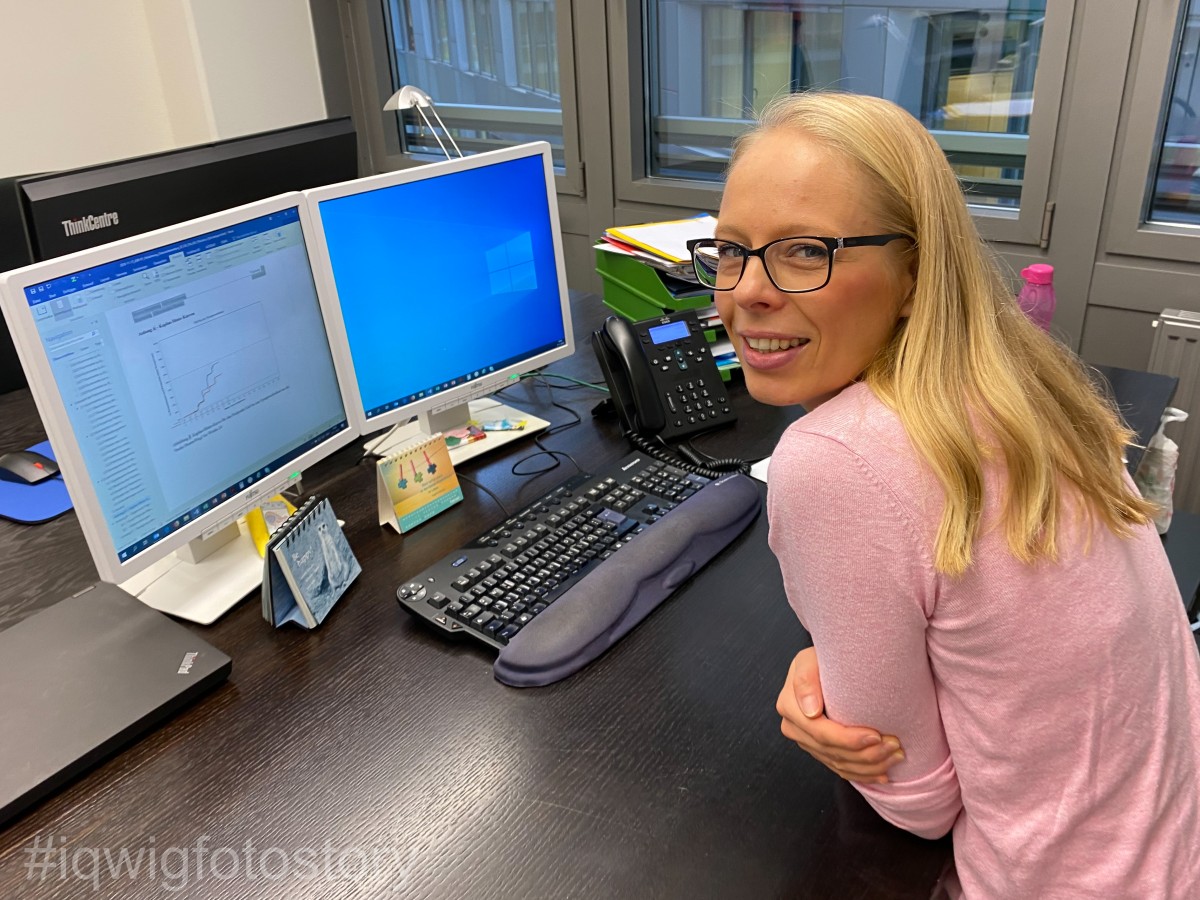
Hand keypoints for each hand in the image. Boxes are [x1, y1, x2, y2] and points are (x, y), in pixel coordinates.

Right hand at [776, 647, 904, 784]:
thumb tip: (811, 712)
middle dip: (866, 754)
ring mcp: (806, 742)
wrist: (822, 666)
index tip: (876, 735)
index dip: (849, 739)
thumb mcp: (809, 659)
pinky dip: (863, 773)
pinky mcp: (818, 750)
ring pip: (839, 764)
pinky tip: (883, 773)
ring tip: (896, 756)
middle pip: (832, 751)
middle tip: (895, 747)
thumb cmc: (820, 659)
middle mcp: (793, 728)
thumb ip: (805, 680)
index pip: (821, 732)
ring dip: (869, 766)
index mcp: (789, 707)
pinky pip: (840, 768)